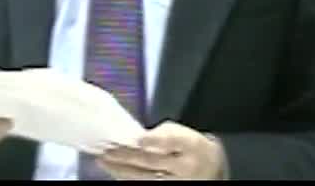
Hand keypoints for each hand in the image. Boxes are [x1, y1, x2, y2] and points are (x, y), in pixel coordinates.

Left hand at [98, 121, 226, 179]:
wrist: (211, 170)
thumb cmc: (191, 147)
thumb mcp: (184, 133)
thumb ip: (163, 133)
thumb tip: (137, 138)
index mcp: (191, 145)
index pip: (174, 141)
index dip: (156, 140)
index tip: (139, 139)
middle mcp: (185, 167)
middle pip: (152, 161)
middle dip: (126, 155)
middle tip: (105, 149)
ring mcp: (176, 181)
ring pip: (144, 176)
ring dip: (120, 168)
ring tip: (103, 160)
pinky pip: (144, 184)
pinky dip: (127, 177)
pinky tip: (113, 171)